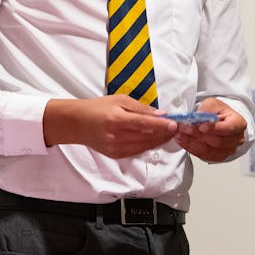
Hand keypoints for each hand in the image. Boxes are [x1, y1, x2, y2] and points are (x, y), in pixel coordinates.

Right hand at [43, 95, 177, 157]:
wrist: (77, 124)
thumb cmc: (98, 108)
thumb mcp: (119, 100)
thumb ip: (141, 108)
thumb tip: (161, 114)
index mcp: (116, 119)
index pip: (144, 124)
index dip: (161, 126)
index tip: (175, 124)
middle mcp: (116, 136)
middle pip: (147, 137)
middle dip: (164, 133)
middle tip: (177, 128)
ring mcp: (116, 148)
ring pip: (145, 146)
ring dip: (159, 140)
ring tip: (170, 133)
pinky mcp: (116, 155)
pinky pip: (138, 151)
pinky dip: (149, 145)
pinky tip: (156, 139)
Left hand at [173, 98, 246, 161]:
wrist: (220, 122)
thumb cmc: (219, 112)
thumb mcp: (214, 104)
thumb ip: (207, 109)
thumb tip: (197, 118)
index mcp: (238, 124)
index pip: (228, 128)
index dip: (214, 129)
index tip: (200, 127)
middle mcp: (236, 139)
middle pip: (217, 141)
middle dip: (198, 135)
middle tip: (184, 128)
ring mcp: (228, 150)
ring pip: (208, 150)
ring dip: (191, 143)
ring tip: (179, 134)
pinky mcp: (218, 157)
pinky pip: (203, 156)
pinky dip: (191, 148)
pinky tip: (183, 141)